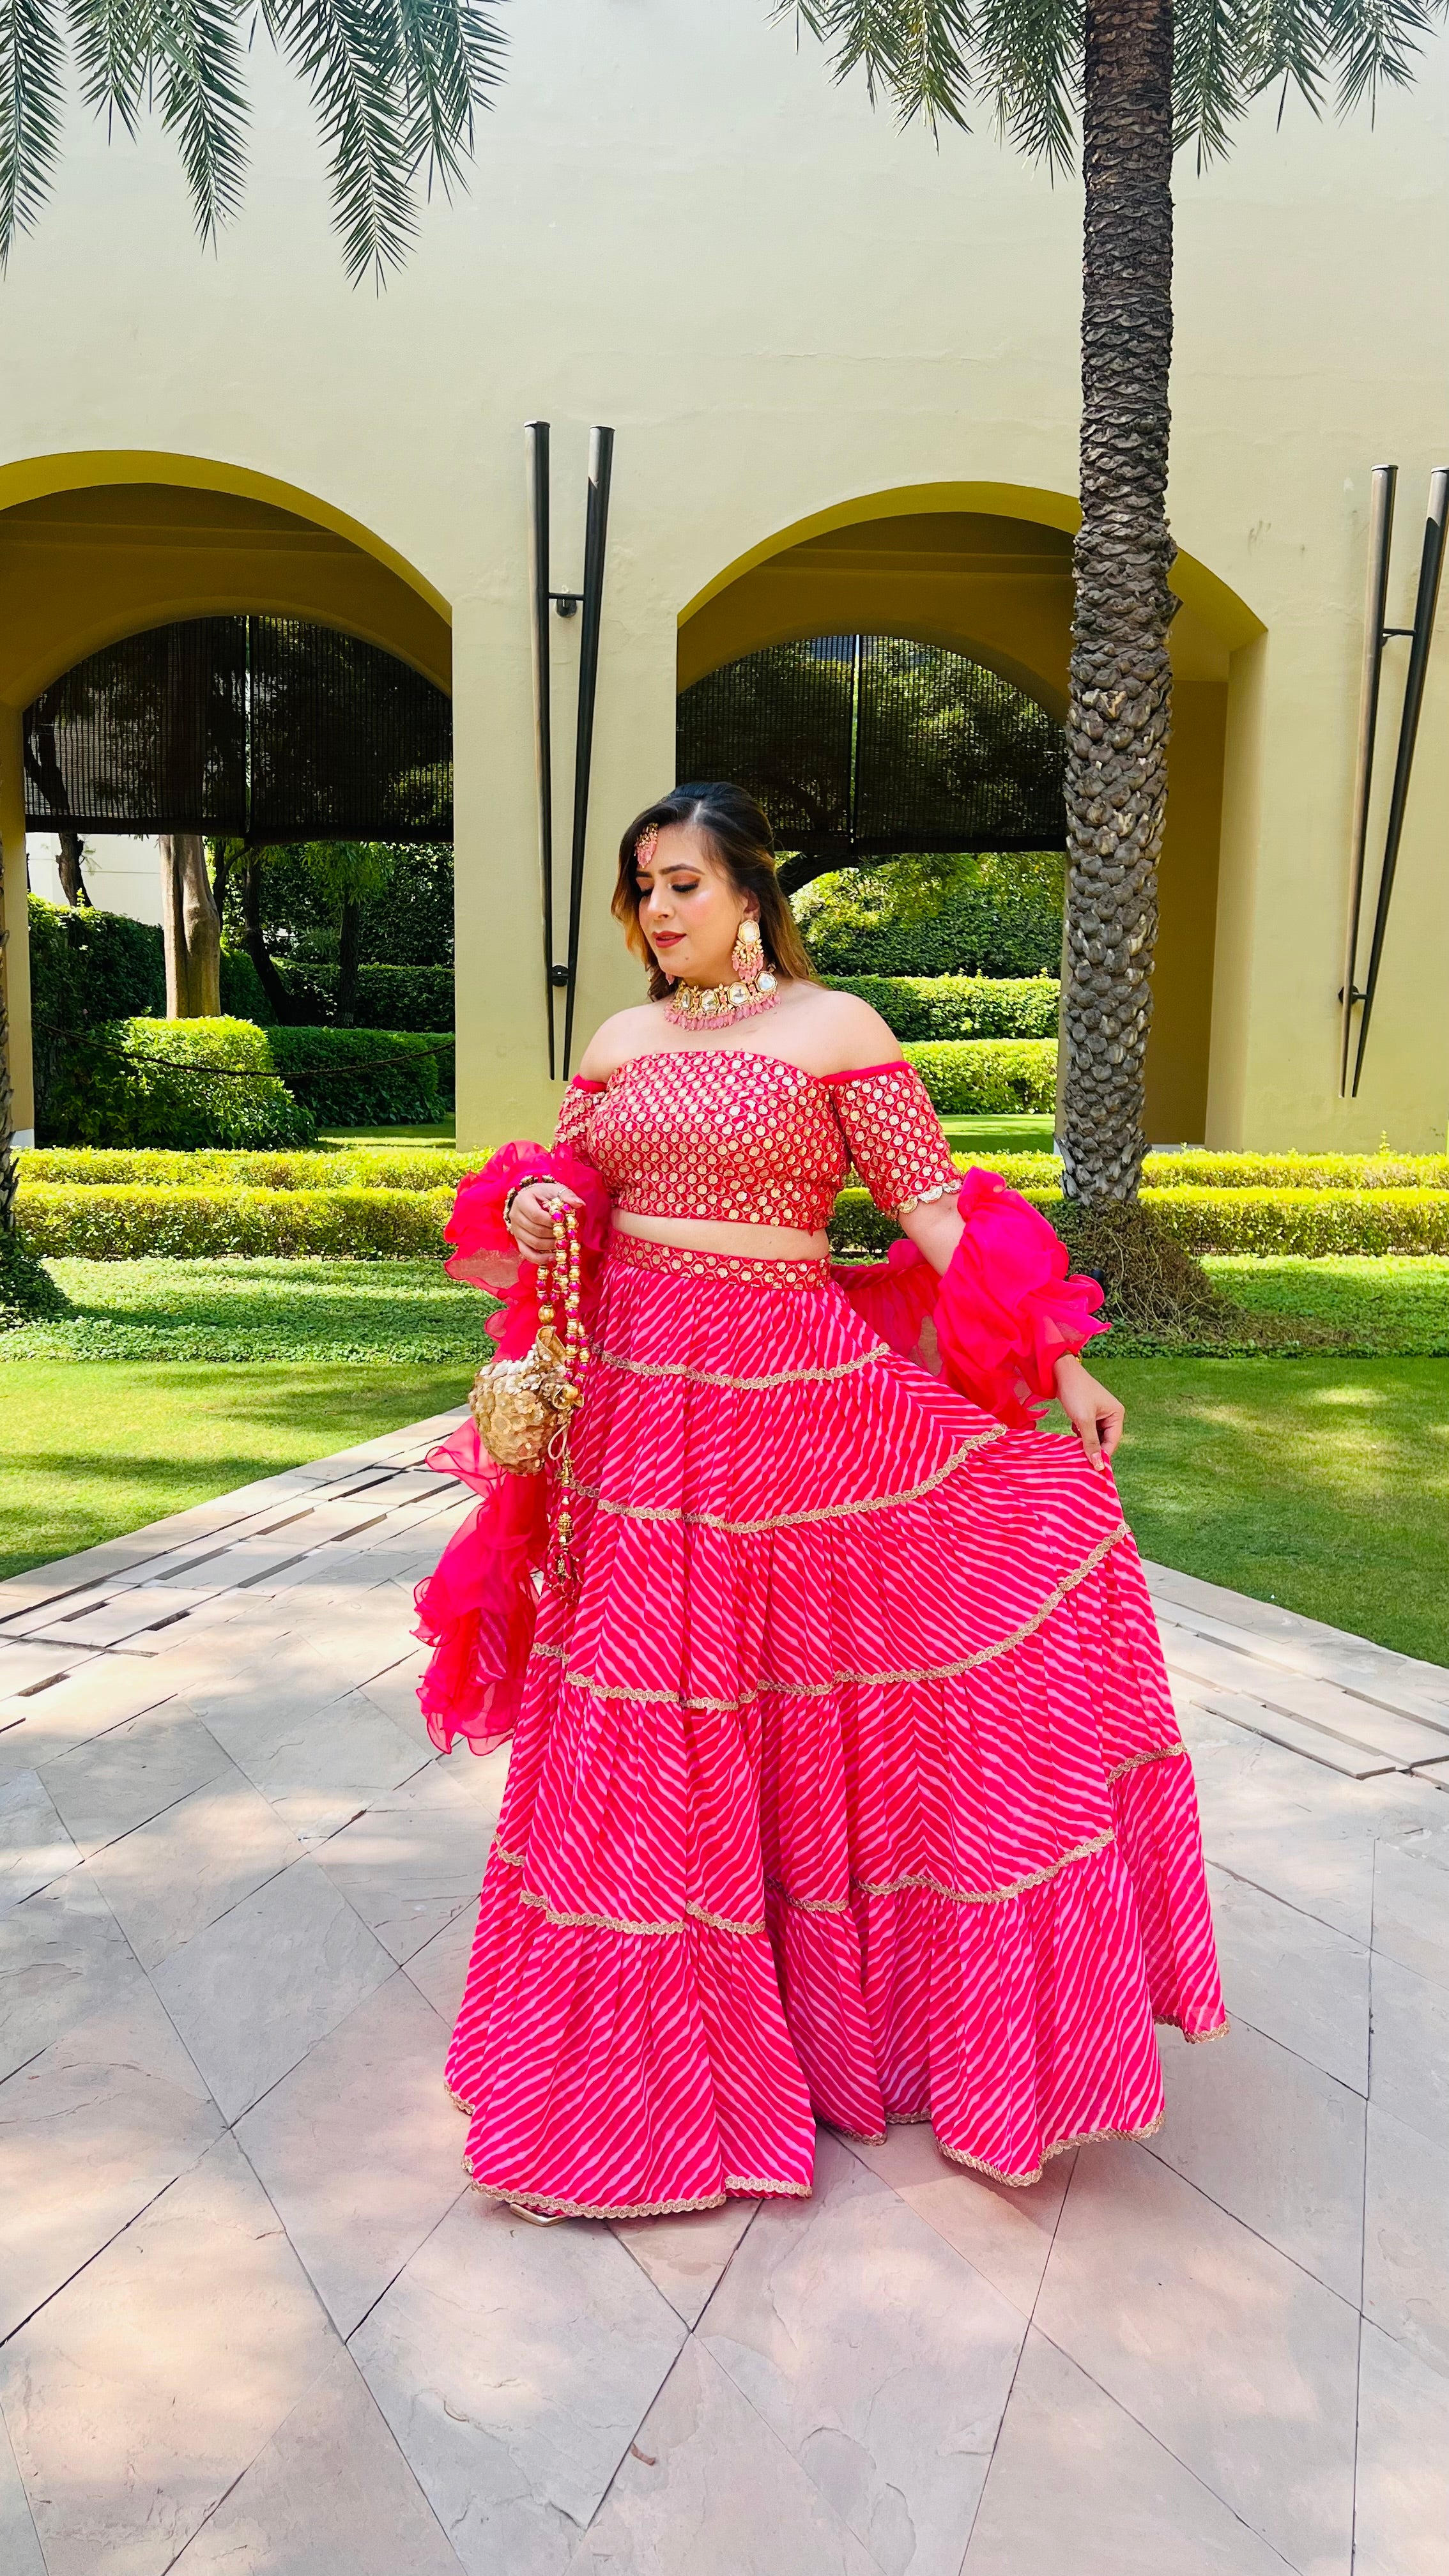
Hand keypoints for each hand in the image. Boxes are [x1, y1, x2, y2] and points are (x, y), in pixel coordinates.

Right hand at [508, 1181, 584, 1265]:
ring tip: (563, 1242)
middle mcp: (515, 1216)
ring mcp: (515, 1230)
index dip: (552, 1222)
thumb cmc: (545, 1194)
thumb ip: (567, 1195)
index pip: (536, 1215)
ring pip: (534, 1243)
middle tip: (567, 1233)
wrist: (531, 1198)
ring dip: (551, 1245)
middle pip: (536, 1231)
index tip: (564, 1221)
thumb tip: (579, 1203)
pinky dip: (541, 1259)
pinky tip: (554, 1257)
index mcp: (522, 1201)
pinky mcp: (518, 1240)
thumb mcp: (555, 1190)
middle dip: (555, 1234)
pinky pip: (527, 1254)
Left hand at [1052, 1352, 1124, 1470]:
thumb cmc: (1075, 1392)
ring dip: (1085, 1444)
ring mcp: (1099, 1414)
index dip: (1103, 1455)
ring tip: (1076, 1455)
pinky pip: (1086, 1431)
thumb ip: (1091, 1442)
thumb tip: (1099, 1464)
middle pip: (1104, 1440)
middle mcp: (1111, 1415)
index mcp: (1116, 1414)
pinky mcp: (1087, 1414)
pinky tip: (1071, 1443)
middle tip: (1082, 1465)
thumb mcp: (1083, 1419)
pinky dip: (1079, 1437)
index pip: (1112, 1441)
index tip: (1093, 1470)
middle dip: (1094, 1450)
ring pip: (1094, 1437)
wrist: (1060, 1372)